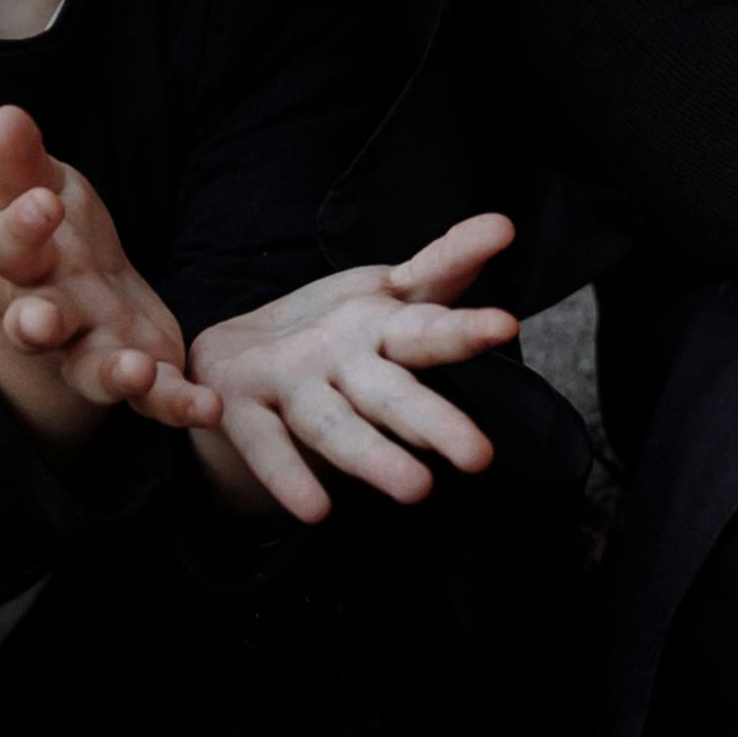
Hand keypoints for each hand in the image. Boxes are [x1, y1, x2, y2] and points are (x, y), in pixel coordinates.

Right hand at [0, 99, 213, 449]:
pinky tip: (209, 406)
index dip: (24, 225)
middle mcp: (45, 312)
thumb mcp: (34, 187)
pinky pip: (152, 397)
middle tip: (40, 324)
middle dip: (36, 324)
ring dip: (113, 375)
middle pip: (33, 323)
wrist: (64, 293)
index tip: (43, 204)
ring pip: (90, 371)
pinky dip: (177, 404)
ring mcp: (85, 349)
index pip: (12, 243)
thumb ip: (22, 160)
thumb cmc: (50, 230)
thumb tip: (7, 115)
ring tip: (136, 372)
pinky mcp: (130, 370)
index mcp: (20, 260)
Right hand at [189, 215, 520, 525]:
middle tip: (480, 456)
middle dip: (430, 418)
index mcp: (377, 324)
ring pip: (332, 425)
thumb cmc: (336, 333)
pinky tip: (315, 511)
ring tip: (417, 490)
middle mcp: (334, 350)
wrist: (233, 354)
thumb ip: (445, 269)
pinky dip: (286, 476)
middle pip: (388, 390)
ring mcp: (287, 380)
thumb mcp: (389, 300)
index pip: (426, 328)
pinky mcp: (241, 408)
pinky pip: (265, 447)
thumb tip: (504, 225)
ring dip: (370, 455)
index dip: (462, 328)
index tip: (504, 325)